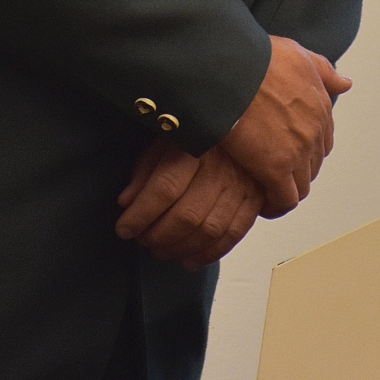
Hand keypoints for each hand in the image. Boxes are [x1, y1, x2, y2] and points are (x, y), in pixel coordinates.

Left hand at [114, 136, 263, 267]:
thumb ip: (145, 168)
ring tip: (160, 251)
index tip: (124, 228)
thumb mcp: (166, 137)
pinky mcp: (255, 199)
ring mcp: (242, 185)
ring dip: (180, 248)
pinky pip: (233, 235)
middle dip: (158, 236)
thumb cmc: (198, 129)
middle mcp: (221, 167)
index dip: (141, 215)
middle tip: (142, 241)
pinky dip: (209, 254)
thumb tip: (126, 202)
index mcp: (196, 146)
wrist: (243, 119)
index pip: (164, 189)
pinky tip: (189, 260)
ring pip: (209, 230)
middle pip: (187, 215)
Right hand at [220, 36, 350, 216]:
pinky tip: (262, 204)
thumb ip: (324, 71)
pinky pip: (284, 201)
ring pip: (301, 185)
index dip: (305, 147)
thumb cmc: (257, 58)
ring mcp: (298, 152)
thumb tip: (346, 83)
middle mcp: (314, 131)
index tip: (286, 149)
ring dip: (286, 189)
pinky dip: (276, 206)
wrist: (232, 70)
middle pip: (312, 163)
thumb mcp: (297, 54)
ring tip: (265, 188)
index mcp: (320, 105)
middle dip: (296, 168)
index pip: (322, 139)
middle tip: (272, 169)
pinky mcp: (276, 170)